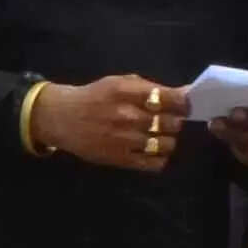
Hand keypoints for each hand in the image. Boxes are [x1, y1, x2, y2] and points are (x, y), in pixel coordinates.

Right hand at [31, 73, 186, 172]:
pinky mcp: (120, 159)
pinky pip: (154, 163)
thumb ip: (150, 88)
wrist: (62, 119)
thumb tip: (186, 93)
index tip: (183, 105)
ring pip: (166, 144)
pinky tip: (152, 150)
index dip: (183, 103)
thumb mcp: (118, 83)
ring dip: (167, 140)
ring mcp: (124, 140)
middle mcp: (127, 116)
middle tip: (167, 120)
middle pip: (171, 122)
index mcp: (126, 92)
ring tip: (158, 135)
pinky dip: (160, 158)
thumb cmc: (94, 97)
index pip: (170, 98)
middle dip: (174, 121)